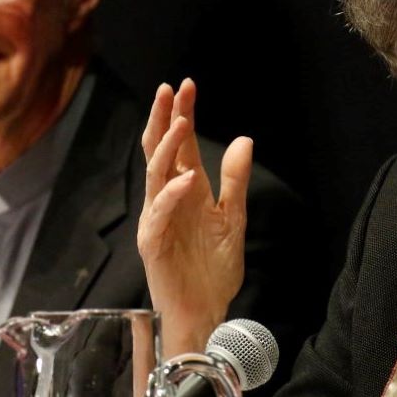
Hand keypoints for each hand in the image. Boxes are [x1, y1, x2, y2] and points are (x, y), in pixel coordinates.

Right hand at [138, 78, 252, 356]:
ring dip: (168, 148)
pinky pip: (160, 213)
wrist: (207, 311)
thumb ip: (235, 180)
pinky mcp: (153, 242)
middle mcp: (168, 199)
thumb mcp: (234, 218)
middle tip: (170, 90)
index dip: (183, 114)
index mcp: (187, 190)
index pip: (180, 145)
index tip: (188, 85)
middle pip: (159, 150)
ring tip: (181, 123)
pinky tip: (187, 179)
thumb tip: (243, 139)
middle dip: (164, 119)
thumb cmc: (214, 269)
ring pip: (155, 175)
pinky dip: (172, 195)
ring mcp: (158, 219)